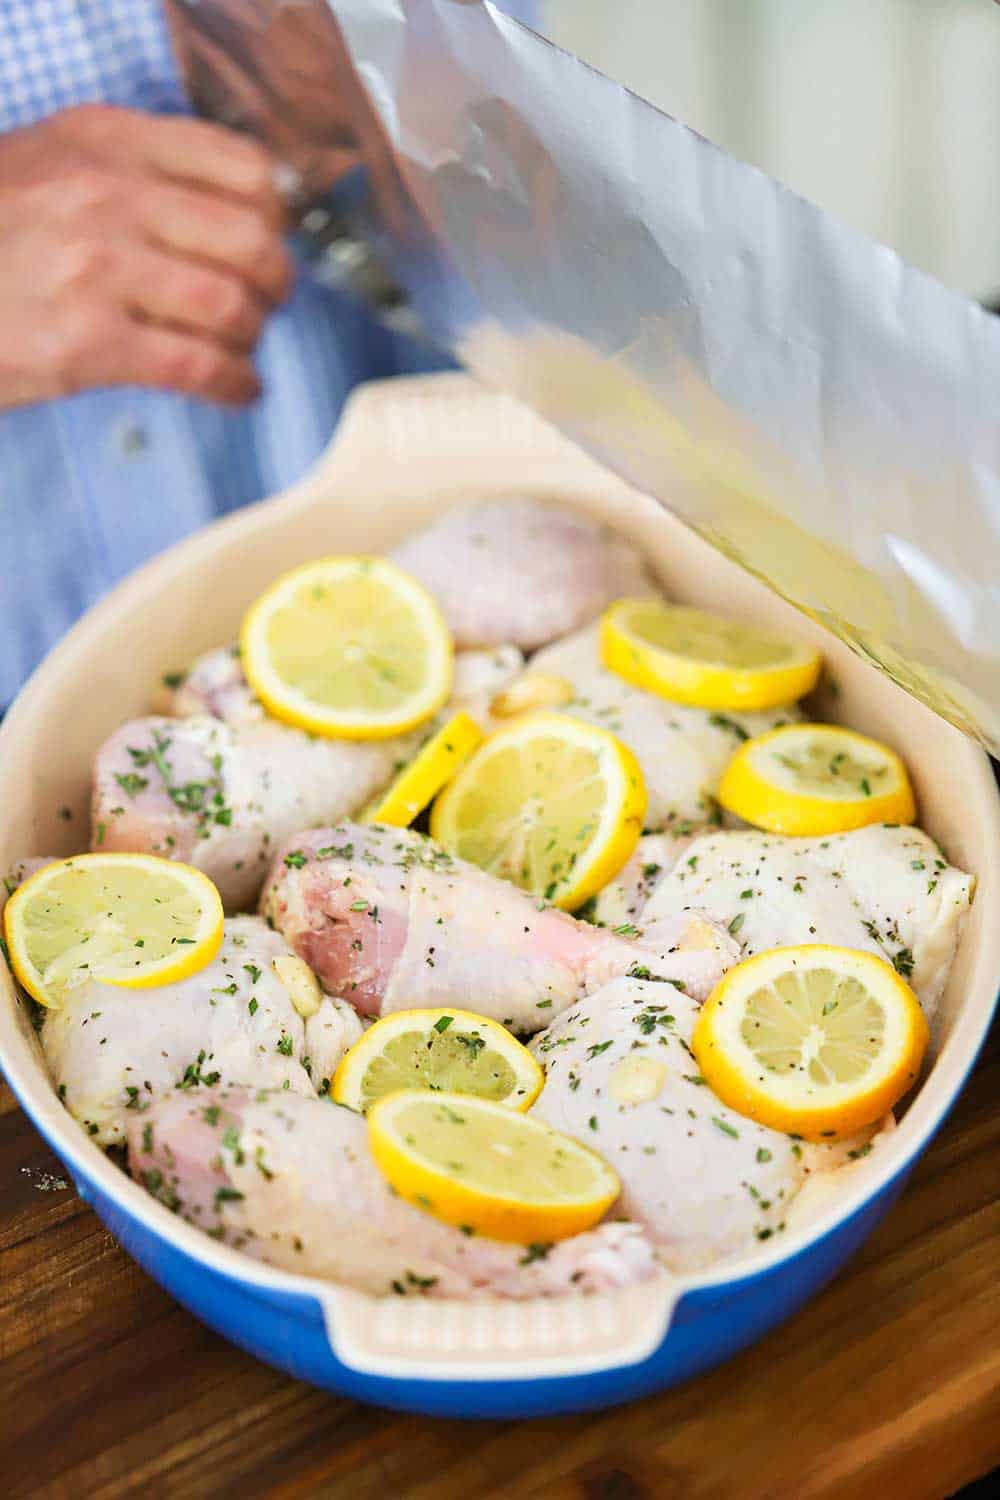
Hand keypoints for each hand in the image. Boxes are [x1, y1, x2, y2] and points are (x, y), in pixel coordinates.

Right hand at [0, 104, 293, 408]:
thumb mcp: (48, 165)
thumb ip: (129, 176)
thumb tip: (224, 214)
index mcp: (105, 141)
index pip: (240, 166)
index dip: (276, 214)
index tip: (275, 240)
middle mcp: (107, 194)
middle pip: (251, 239)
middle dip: (274, 283)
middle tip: (266, 305)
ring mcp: (97, 267)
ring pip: (231, 305)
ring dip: (252, 338)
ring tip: (241, 351)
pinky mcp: (86, 341)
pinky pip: (198, 365)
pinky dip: (234, 385)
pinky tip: (237, 392)